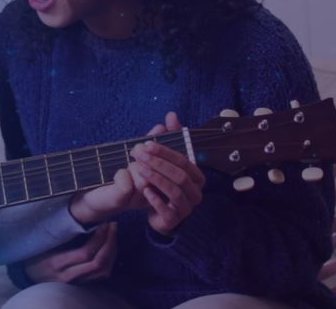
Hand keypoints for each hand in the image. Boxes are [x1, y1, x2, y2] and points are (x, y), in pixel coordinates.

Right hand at [24, 222, 117, 283]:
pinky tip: (109, 247)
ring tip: (112, 234)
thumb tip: (83, 217)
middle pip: (98, 263)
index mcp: (56, 262)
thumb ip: (62, 234)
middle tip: (113, 225)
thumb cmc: (36, 253)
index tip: (104, 222)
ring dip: (112, 251)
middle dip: (110, 242)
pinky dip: (109, 260)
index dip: (99, 237)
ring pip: (103, 271)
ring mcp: (75, 283)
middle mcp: (67, 276)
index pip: (85, 253)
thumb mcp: (44, 242)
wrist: (29, 275)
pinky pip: (101, 275)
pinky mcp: (81, 285)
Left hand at [69, 112, 205, 232]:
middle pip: (180, 175)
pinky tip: (144, 190)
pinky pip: (167, 210)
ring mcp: (186, 208)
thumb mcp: (163, 158)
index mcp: (196, 176)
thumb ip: (168, 136)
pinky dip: (156, 199)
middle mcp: (195, 192)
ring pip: (175, 191)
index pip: (183, 160)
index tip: (147, 144)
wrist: (152, 210)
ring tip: (140, 169)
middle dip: (159, 163)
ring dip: (157, 178)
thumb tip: (171, 115)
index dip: (165, 151)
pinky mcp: (174, 221)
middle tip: (138, 154)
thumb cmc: (161, 181)